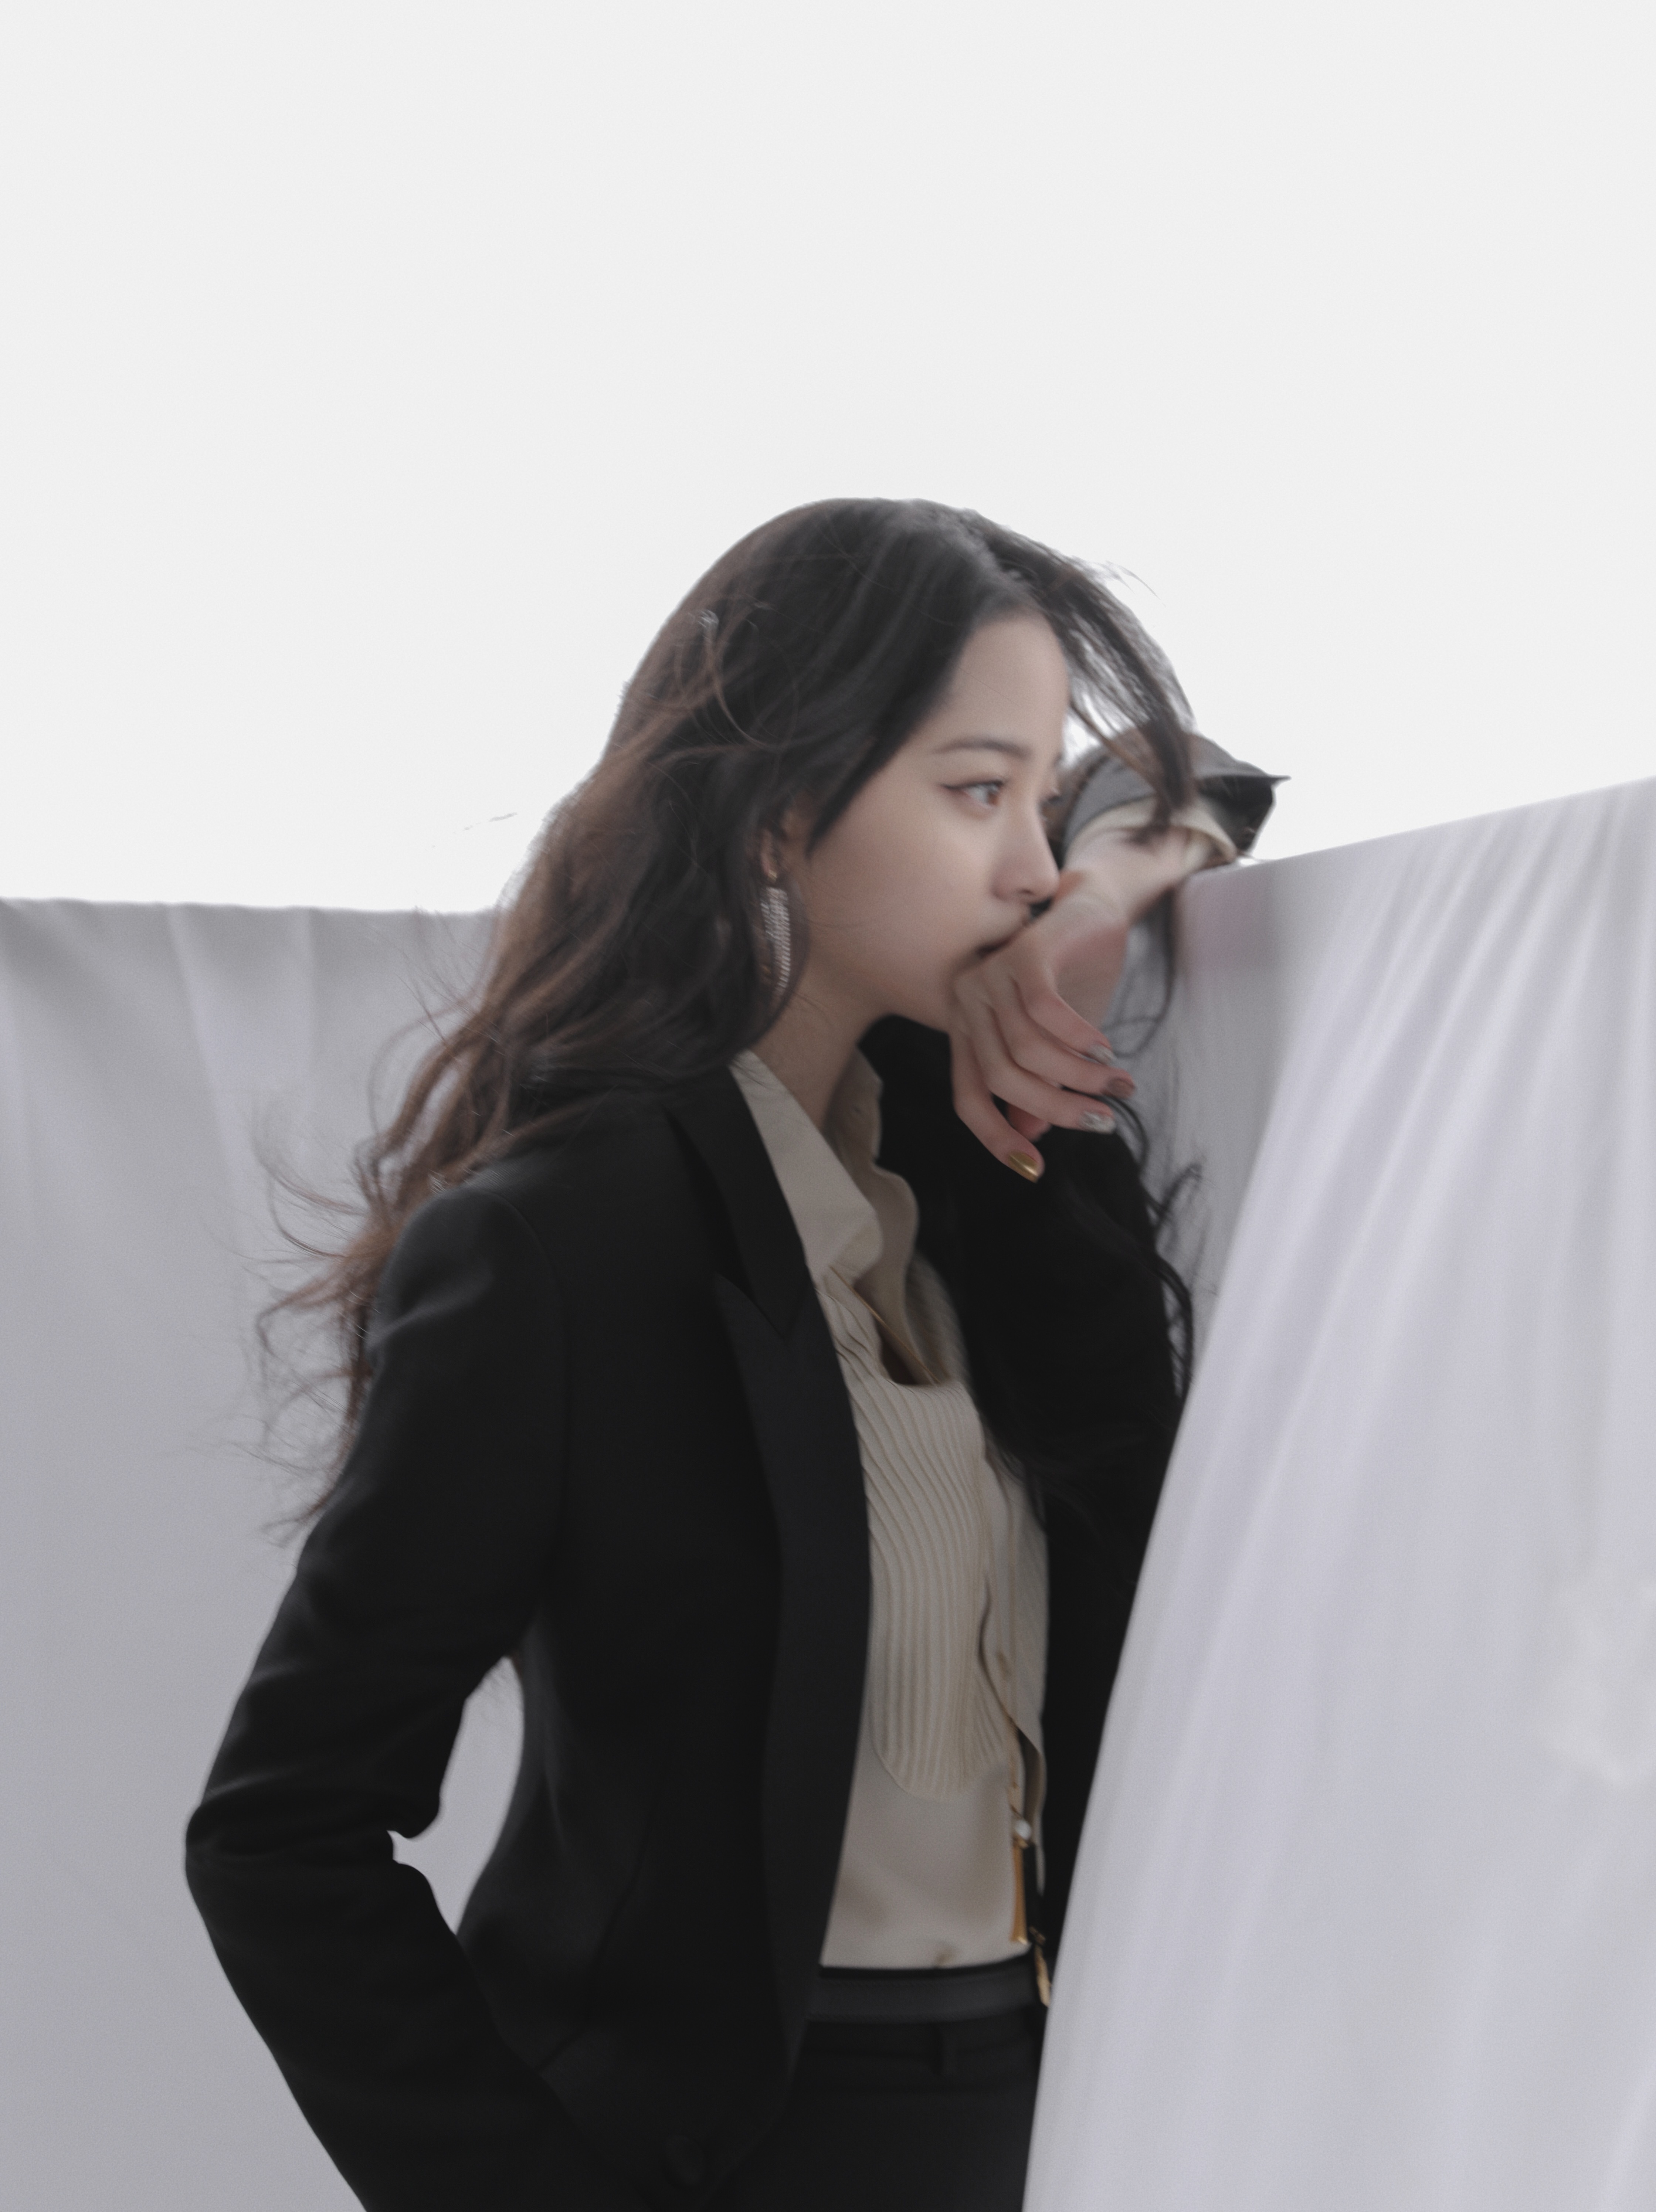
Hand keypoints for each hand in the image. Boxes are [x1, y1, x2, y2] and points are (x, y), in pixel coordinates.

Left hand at [947, 827, 1214, 1174]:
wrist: (1094, 913)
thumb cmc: (1072, 983)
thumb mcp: (1056, 1048)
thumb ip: (1037, 1088)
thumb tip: (1030, 1134)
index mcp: (966, 1030)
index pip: (968, 1098)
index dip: (997, 1138)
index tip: (1035, 1169)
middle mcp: (967, 1003)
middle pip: (1003, 1080)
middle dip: (1057, 1108)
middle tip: (1102, 1120)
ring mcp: (990, 975)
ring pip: (1027, 1051)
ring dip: (1079, 1077)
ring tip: (1116, 1084)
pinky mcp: (1022, 954)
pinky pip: (1046, 1013)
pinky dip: (1079, 1039)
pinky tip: (1104, 1048)